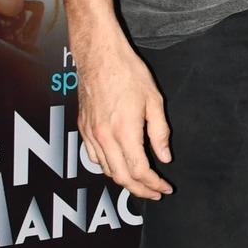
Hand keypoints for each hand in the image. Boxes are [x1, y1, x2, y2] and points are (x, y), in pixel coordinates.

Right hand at [74, 31, 173, 196]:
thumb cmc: (127, 72)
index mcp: (124, 131)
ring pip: (105, 170)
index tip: (164, 188)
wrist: (99, 54)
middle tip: (155, 192)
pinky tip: (118, 165)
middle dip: (140, 190)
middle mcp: (104, 137)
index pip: (139, 171)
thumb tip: (164, 157)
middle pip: (121, 177)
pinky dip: (107, 167)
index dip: (153, 184)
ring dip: (123, 181)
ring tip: (140, 182)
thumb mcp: (154, 101)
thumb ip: (159, 133)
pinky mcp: (82, 128)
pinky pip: (94, 157)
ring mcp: (90, 134)